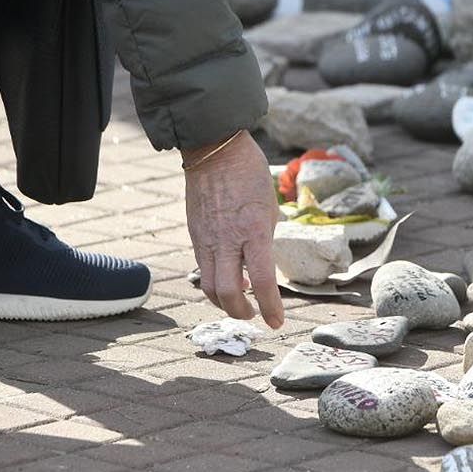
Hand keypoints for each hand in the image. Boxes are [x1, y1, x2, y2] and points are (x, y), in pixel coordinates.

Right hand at [183, 130, 283, 328]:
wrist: (213, 149)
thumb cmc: (249, 174)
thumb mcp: (268, 208)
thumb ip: (263, 240)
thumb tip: (260, 267)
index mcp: (253, 230)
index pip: (262, 281)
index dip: (271, 308)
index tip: (278, 322)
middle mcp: (226, 239)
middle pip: (227, 294)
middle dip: (242, 314)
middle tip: (256, 316)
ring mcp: (206, 239)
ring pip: (209, 287)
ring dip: (225, 304)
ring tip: (241, 303)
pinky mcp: (194, 236)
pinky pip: (203, 269)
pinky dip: (216, 283)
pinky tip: (230, 277)